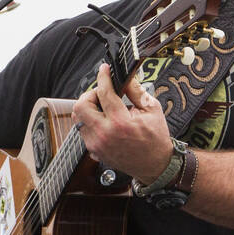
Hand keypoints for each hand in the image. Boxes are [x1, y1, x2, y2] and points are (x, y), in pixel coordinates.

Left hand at [72, 63, 171, 184]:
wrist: (154, 165)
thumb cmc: (155, 138)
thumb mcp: (152, 109)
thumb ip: (136, 91)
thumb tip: (125, 77)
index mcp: (120, 123)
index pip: (104, 93)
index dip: (103, 77)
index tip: (104, 70)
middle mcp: (104, 134)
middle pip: (80, 106)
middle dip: (89, 95)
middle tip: (101, 94)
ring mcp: (97, 144)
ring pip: (78, 119)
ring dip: (88, 109)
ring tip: (102, 107)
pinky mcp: (94, 151)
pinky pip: (83, 131)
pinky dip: (90, 122)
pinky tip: (103, 121)